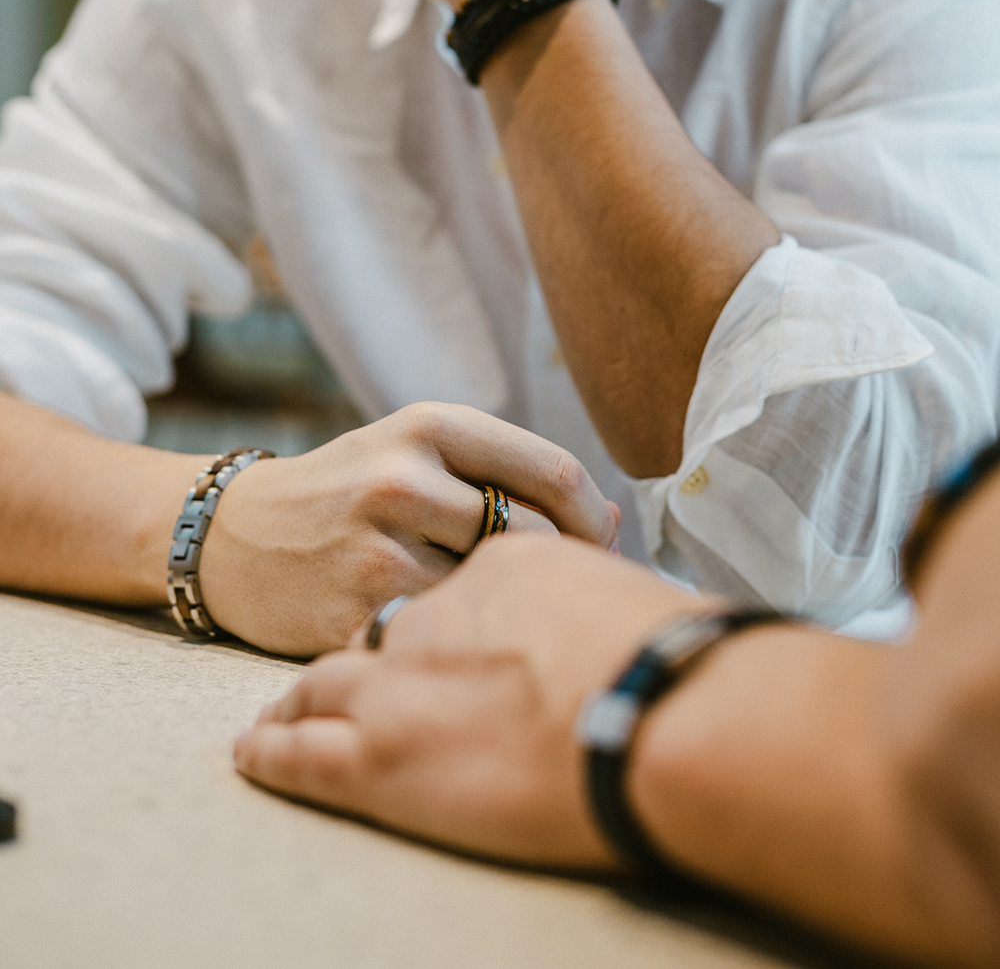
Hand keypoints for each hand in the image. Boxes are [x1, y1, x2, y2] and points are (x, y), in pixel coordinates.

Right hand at [198, 403, 618, 655]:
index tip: (603, 547)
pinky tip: (454, 640)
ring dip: (506, 610)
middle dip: (558, 571)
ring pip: (492, 592)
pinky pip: (444, 636)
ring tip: (503, 614)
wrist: (233, 536)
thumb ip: (507, 474)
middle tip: (559, 593)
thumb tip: (611, 518)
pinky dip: (459, 642)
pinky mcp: (354, 612)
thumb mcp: (418, 451)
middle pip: (533, 537)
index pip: (554, 473)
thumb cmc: (348, 492)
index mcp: (431, 427)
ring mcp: (378, 549)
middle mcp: (404, 479)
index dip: (594, 520)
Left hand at [234, 535, 703, 864]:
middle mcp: (435, 600)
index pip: (462, 567)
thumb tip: (590, 580)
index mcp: (499, 555)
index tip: (447, 628)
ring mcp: (397, 675)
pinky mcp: (376, 756)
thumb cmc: (662, 656)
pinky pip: (305, 748)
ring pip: (325, 679)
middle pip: (381, 614)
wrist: (656, 720)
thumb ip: (583, 577)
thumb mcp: (621, 588)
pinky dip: (275, 750)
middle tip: (365, 672)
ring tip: (274, 722)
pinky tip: (255, 753)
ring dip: (301, 700)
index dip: (454, 601)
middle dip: (366, 642)